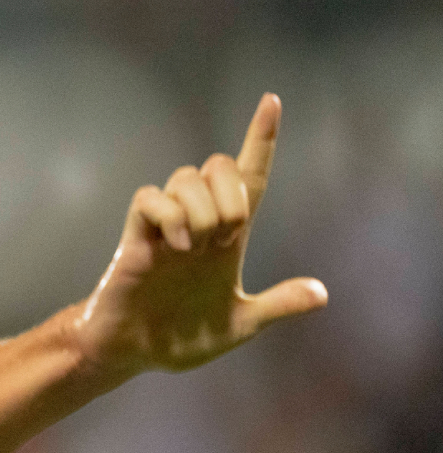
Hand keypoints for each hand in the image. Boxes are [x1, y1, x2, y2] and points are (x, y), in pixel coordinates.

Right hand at [74, 93, 327, 377]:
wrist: (132, 351)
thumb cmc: (180, 337)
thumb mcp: (240, 324)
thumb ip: (277, 306)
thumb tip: (321, 293)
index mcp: (227, 239)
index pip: (249, 177)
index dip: (260, 139)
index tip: (271, 100)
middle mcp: (198, 223)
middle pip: (218, 166)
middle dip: (230, 193)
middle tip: (225, 236)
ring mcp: (165, 227)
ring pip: (185, 178)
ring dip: (200, 209)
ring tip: (194, 248)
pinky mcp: (136, 236)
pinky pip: (150, 197)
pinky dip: (169, 214)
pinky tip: (175, 245)